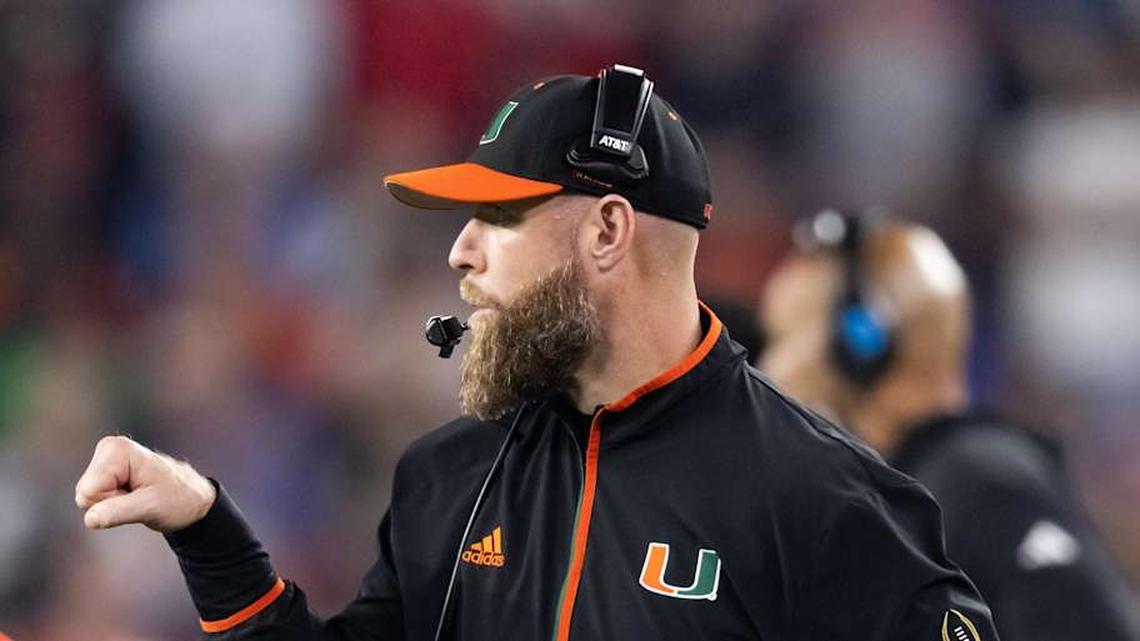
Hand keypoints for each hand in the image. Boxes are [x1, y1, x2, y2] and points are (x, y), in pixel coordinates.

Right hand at [75, 435, 216, 531]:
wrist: (191, 499)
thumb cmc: (177, 499)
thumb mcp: (150, 507)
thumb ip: (118, 511)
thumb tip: (90, 518)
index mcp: (117, 449)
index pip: (90, 490)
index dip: (112, 500)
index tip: (137, 494)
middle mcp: (108, 449)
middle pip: (85, 494)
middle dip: (110, 502)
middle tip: (138, 496)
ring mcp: (105, 460)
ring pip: (87, 498)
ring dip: (113, 503)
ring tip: (138, 495)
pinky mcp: (105, 472)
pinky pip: (93, 499)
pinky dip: (113, 503)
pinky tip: (133, 495)